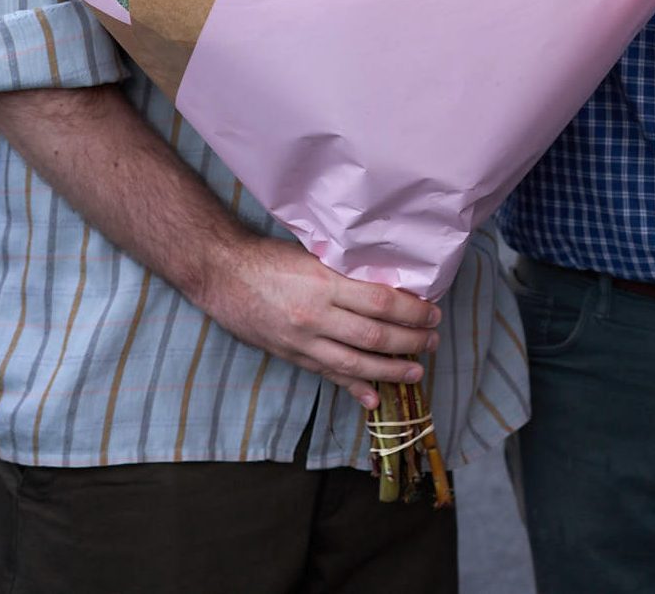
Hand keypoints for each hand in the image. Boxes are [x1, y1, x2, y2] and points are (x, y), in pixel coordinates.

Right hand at [196, 235, 440, 409]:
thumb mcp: (314, 256)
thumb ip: (346, 274)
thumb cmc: (269, 258)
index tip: (432, 313)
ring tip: (416, 371)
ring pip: (355, 362)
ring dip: (390, 370)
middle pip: (375, 336)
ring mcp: (302, 341)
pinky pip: (328, 375)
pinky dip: (353, 387)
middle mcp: (315, 316)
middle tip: (433, 341)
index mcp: (324, 284)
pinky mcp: (291, 356)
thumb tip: (388, 288)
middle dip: (410, 342)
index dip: (412, 312)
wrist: (222, 274)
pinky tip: (372, 398)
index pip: (381, 302)